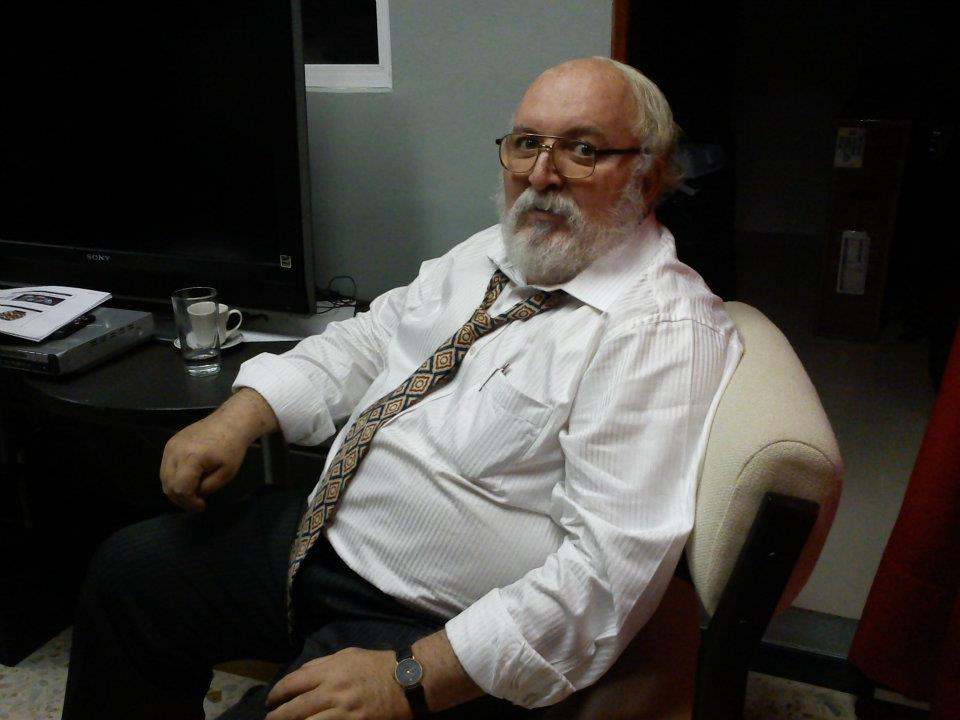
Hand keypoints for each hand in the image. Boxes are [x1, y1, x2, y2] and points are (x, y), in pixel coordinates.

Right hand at [160, 414, 248, 510]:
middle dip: (181, 499)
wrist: (230, 422)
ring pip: (164, 478)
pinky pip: (166, 467)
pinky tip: (188, 478)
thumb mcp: (226, 474)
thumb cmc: (232, 448)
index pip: (180, 489)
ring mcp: (170, 446)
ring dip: (176, 489)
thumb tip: (194, 495)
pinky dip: (174, 477)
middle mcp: (175, 451)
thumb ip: (207, 488)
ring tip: (193, 491)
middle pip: (168, 485)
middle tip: (196, 502)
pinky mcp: (169, 444)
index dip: (189, 502)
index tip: (202, 505)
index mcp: (191, 458)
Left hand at [265, 647, 411, 719]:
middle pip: (293, 709)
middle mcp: (332, 691)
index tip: (270, 701)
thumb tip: (298, 676)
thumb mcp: (347, 655)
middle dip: (276, 717)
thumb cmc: (376, 665)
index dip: (276, 694)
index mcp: (329, 671)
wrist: (407, 682)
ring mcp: (342, 712)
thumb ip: (321, 665)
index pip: (292, 684)